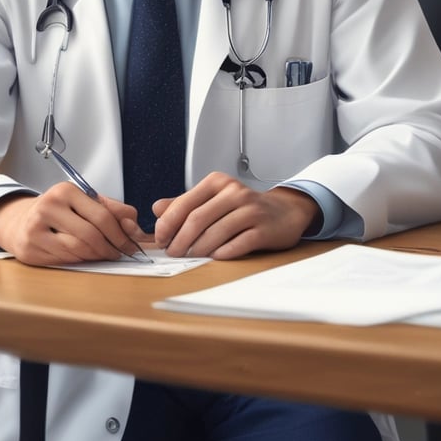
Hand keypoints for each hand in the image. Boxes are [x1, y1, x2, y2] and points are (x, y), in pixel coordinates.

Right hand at [0, 184, 143, 265]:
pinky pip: (65, 259)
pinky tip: (85, 256)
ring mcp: (36, 228)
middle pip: (91, 235)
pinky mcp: (30, 249)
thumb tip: (134, 224)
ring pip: (79, 250)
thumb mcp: (84, 202)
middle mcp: (48, 206)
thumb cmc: (58, 212)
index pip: (102, 216)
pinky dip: (81, 260)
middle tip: (121, 253)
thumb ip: (112, 209)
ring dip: (98, 256)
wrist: (20, 222)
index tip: (132, 243)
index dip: (121, 234)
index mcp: (65, 190)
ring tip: (105, 254)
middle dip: (112, 248)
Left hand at [151, 172, 320, 259]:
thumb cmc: (243, 208)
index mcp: (217, 183)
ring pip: (215, 233)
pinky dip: (222, 254)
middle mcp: (234, 192)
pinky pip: (237, 245)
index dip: (168, 224)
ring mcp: (250, 210)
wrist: (284, 212)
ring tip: (190, 257)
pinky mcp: (263, 230)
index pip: (184, 203)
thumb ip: (184, 203)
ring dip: (198, 250)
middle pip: (197, 219)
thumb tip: (156, 209)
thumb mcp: (213, 199)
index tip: (160, 239)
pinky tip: (214, 258)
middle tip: (172, 253)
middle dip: (180, 240)